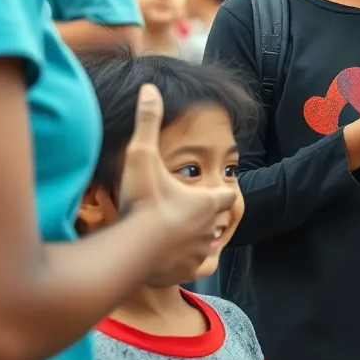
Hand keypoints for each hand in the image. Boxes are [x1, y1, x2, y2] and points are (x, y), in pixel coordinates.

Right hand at [118, 84, 237, 285]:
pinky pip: (203, 268)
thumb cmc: (142, 202)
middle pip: (216, 220)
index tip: (204, 192)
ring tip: (176, 235)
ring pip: (208, 245)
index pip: (226, 195)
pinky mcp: (189, 272)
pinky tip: (180, 259)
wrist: (133, 249)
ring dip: (197, 240)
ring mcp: (201, 252)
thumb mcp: (142, 156)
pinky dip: (194, 264)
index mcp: (208, 201)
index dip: (217, 193)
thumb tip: (149, 88)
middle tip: (182, 213)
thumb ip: (148, 122)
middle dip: (205, 216)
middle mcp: (210, 228)